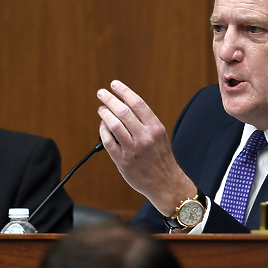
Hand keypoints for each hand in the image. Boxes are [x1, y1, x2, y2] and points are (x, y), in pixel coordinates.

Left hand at [97, 80, 196, 215]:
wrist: (165, 183)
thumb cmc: (160, 157)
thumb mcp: (159, 136)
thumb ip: (144, 122)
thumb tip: (124, 105)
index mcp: (155, 128)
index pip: (137, 104)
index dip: (124, 91)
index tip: (114, 84)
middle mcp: (145, 137)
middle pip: (123, 111)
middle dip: (110, 99)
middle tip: (102, 93)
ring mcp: (133, 150)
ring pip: (114, 125)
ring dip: (105, 114)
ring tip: (101, 109)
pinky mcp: (123, 161)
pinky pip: (108, 141)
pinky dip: (103, 131)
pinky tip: (103, 127)